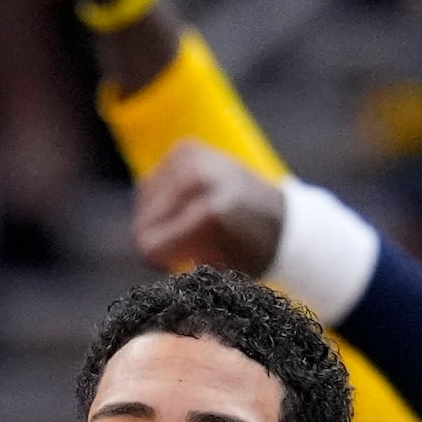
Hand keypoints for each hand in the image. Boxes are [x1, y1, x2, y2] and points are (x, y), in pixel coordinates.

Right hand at [132, 141, 285, 275]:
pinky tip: (186, 206)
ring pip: (142, 203)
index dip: (159, 262)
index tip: (178, 265)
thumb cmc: (248, 255)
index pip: (148, 244)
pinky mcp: (185, 148)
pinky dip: (161, 201)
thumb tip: (139, 256)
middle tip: (187, 246)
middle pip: (142, 224)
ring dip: (159, 221)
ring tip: (190, 226)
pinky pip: (149, 185)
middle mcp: (197, 177)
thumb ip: (174, 267)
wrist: (282, 219)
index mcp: (209, 214)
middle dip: (159, 240)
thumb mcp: (215, 273)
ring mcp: (190, 157)